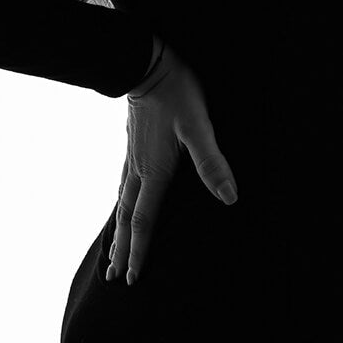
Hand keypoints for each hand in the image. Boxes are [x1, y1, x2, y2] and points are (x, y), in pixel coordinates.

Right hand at [105, 35, 237, 286]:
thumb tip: (230, 198)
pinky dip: (119, 205)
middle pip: (127, 218)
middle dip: (123, 250)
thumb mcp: (200, 126)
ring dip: (118, 231)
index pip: (145, 220)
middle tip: (115, 278)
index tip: (133, 277)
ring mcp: (133, 157)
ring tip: (112, 252)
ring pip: (121, 203)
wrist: (147, 64)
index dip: (140, 250)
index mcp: (155, 171)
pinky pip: (122, 185)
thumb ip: (212, 162)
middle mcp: (139, 170)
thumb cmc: (177, 93)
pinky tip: (121, 203)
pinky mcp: (133, 145)